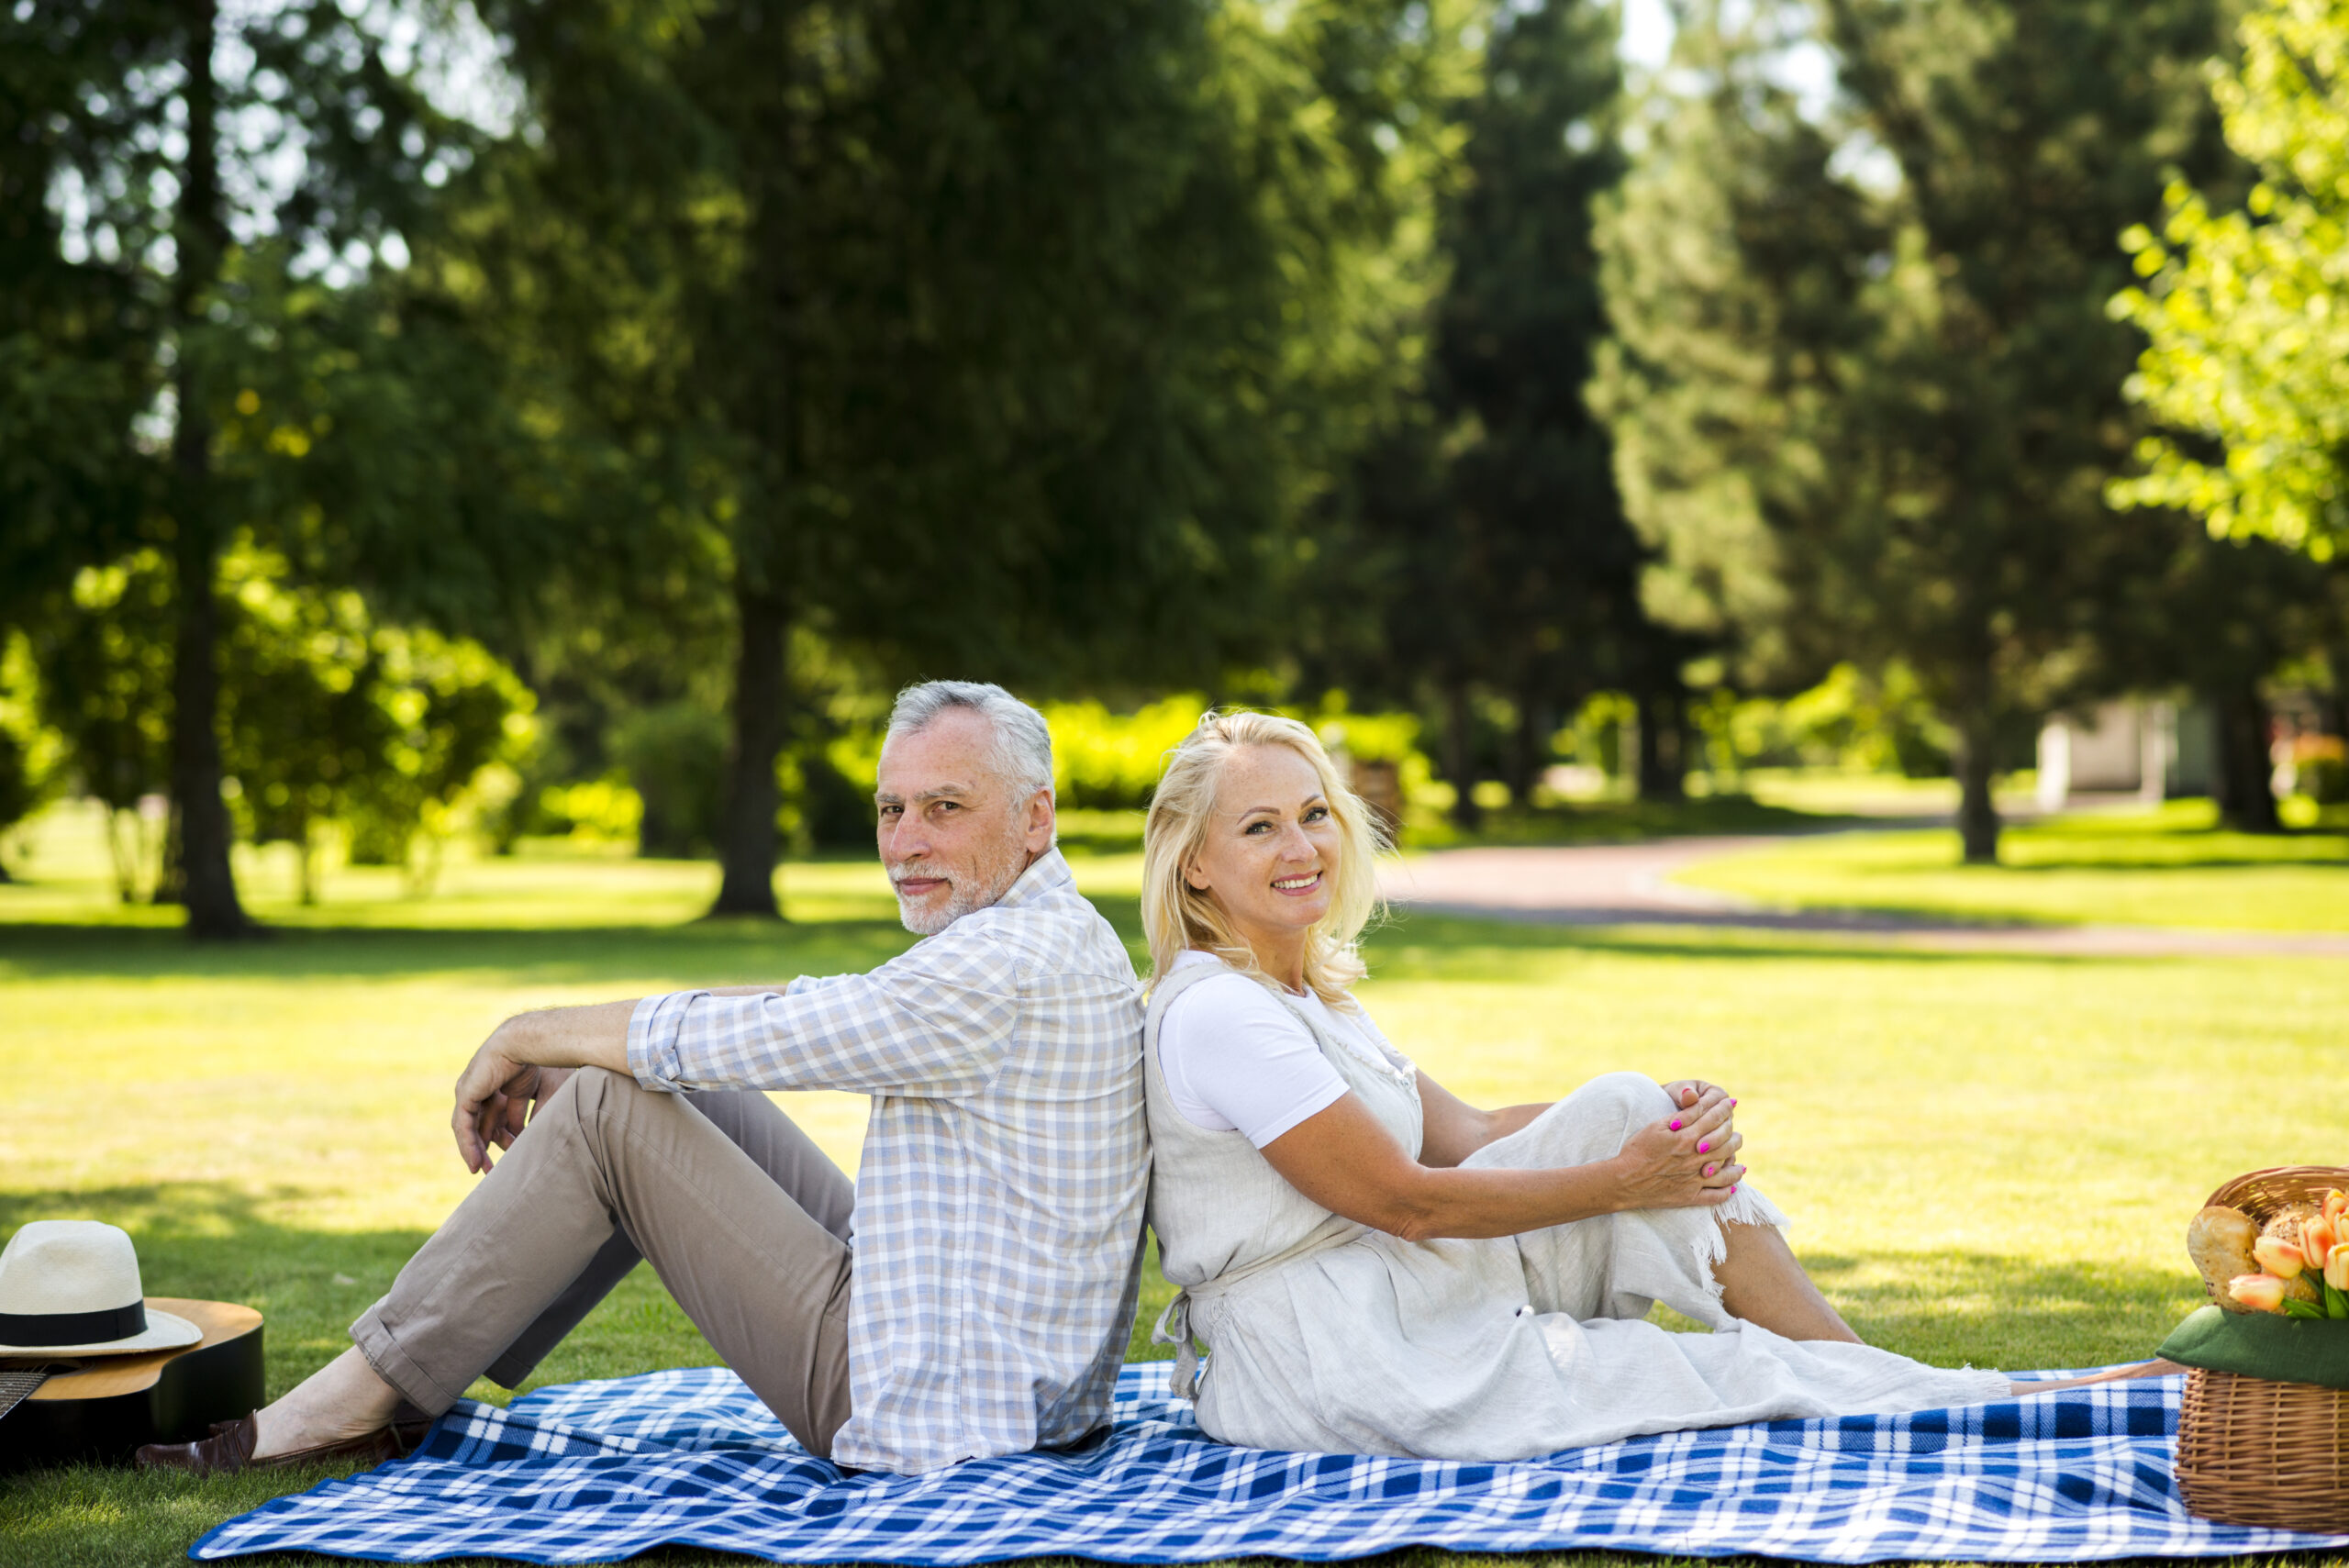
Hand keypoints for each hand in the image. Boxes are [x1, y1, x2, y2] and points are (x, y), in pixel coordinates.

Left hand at [452, 1029, 571, 1173]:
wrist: (528, 1042)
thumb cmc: (540, 1062)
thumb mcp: (535, 1096)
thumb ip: (528, 1116)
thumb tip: (526, 1138)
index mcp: (500, 1086)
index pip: (497, 1117)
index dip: (503, 1138)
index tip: (512, 1156)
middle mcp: (482, 1088)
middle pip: (481, 1124)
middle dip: (485, 1148)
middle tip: (491, 1171)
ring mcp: (471, 1090)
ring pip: (469, 1127)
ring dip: (474, 1150)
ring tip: (483, 1170)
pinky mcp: (465, 1093)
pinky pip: (462, 1125)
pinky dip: (467, 1144)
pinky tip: (474, 1160)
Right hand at [1609, 1085, 1745, 1210]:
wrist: (1624, 1180)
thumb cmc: (1637, 1150)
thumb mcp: (1656, 1126)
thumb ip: (1681, 1117)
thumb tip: (1699, 1105)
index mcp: (1687, 1138)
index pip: (1714, 1120)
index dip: (1724, 1109)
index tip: (1731, 1104)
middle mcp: (1696, 1159)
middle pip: (1726, 1145)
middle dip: (1735, 1136)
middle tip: (1737, 1133)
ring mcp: (1695, 1180)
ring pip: (1727, 1171)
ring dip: (1736, 1163)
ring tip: (1738, 1159)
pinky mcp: (1690, 1197)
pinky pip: (1717, 1195)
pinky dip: (1728, 1190)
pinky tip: (1732, 1185)